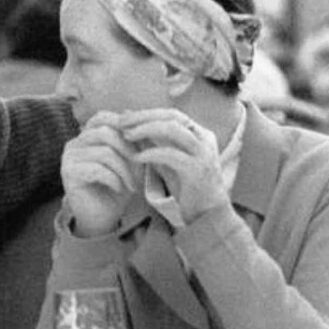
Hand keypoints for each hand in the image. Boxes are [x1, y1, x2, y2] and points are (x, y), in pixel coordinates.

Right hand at [60, 111, 140, 236]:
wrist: (102, 218)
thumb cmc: (117, 188)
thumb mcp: (130, 161)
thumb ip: (132, 141)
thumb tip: (139, 118)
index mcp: (86, 136)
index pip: (102, 117)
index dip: (124, 127)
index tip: (143, 143)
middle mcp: (74, 143)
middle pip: (105, 132)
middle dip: (128, 150)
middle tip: (142, 167)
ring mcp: (69, 158)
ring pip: (104, 152)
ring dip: (124, 169)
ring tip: (132, 183)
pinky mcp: (68, 174)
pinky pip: (97, 169)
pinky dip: (114, 179)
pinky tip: (119, 188)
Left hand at [117, 108, 228, 223]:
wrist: (208, 215)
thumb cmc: (186, 187)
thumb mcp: (167, 160)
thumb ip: (152, 143)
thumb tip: (130, 122)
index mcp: (199, 134)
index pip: (171, 114)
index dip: (146, 113)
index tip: (124, 117)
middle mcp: (204, 139)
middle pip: (172, 117)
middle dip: (144, 117)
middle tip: (121, 122)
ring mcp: (203, 154)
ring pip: (173, 130)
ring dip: (146, 130)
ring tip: (127, 136)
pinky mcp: (197, 170)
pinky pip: (171, 154)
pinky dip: (151, 153)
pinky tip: (136, 158)